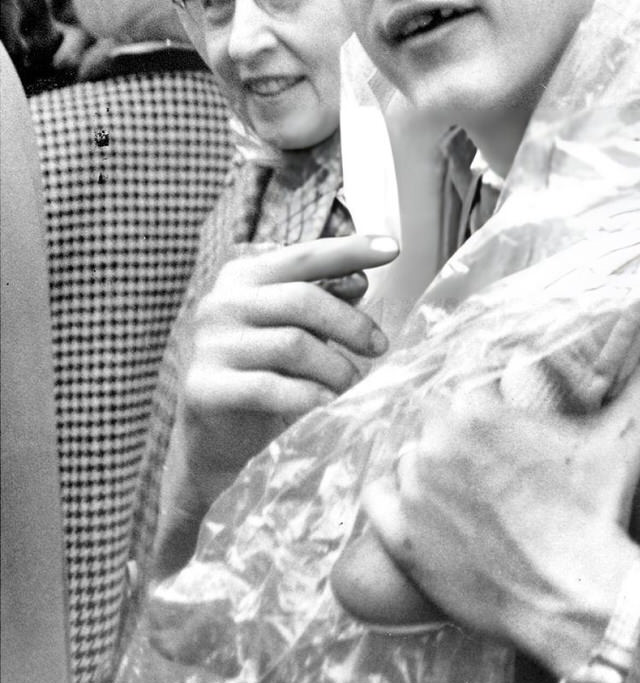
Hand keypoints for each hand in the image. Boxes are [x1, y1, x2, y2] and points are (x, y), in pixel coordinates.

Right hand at [168, 235, 397, 522]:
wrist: (212, 434)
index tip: (393, 248)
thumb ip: (322, 299)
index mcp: (243, 276)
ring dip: (334, 366)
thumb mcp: (295, 326)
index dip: (350, 250)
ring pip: (292, 345)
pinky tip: (326, 403)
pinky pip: (268, 387)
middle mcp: (221, 302)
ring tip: (351, 381)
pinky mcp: (203, 388)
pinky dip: (307, 396)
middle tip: (379, 346)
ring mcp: (208, 345)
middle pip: (302, 299)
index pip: (304, 255)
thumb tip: (359, 280)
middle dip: (351, 324)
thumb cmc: (263, 368)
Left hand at [361, 363, 639, 677]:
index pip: (463, 378)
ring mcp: (413, 493)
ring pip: (406, 455)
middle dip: (456, 427)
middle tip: (484, 450)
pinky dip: (391, 497)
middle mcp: (434, 443)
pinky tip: (415, 500)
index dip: (482, 395)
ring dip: (426, 461)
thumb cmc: (595, 513)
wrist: (575, 595)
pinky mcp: (401, 540)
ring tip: (458, 481)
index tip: (498, 411)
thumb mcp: (626, 438)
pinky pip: (376, 500)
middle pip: (431, 416)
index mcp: (476, 409)